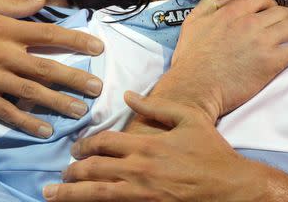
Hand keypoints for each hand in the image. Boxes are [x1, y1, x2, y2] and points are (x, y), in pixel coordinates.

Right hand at [0, 0, 103, 136]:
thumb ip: (11, 2)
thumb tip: (41, 1)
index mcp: (4, 27)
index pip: (48, 35)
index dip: (76, 41)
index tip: (98, 47)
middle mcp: (1, 53)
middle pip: (46, 68)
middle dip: (75, 78)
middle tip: (97, 87)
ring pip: (31, 93)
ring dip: (58, 103)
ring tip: (80, 110)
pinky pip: (5, 112)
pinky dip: (26, 123)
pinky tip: (44, 130)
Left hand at [45, 93, 261, 201]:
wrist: (234, 187)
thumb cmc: (212, 152)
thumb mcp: (188, 119)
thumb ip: (156, 106)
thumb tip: (128, 95)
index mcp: (145, 145)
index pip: (103, 143)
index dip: (84, 145)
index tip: (75, 151)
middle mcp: (139, 170)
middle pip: (93, 170)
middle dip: (71, 173)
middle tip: (60, 176)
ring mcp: (142, 194)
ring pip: (97, 194)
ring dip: (71, 194)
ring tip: (54, 195)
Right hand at [150, 0, 287, 120]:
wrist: (194, 88)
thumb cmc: (190, 59)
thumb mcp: (192, 22)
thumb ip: (210, 4)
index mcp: (231, 12)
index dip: (270, 2)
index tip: (273, 10)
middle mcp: (250, 22)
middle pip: (281, 10)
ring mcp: (263, 42)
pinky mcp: (272, 62)